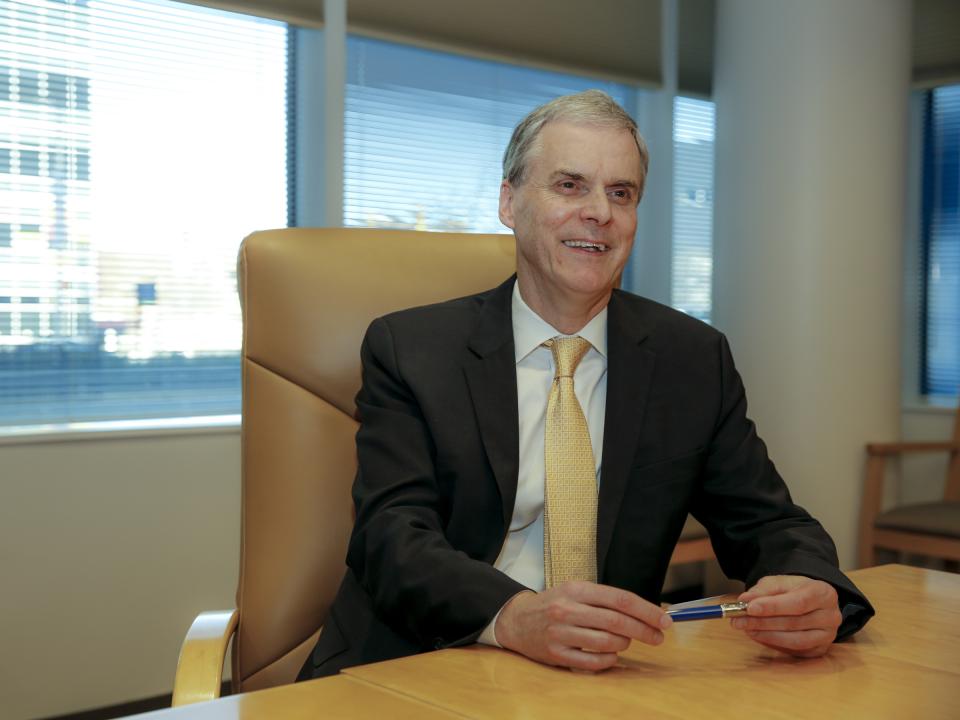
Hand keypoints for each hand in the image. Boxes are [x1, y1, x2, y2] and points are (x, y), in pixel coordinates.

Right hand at [494, 581, 671, 670]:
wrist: (516, 619)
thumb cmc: (553, 604)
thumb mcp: (575, 591)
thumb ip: (605, 600)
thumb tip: (644, 612)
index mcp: (576, 590)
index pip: (620, 599)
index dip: (646, 611)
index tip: (664, 620)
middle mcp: (568, 610)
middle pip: (617, 621)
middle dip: (644, 630)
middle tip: (658, 637)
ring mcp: (561, 634)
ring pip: (608, 642)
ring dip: (624, 644)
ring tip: (625, 641)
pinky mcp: (557, 655)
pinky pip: (594, 662)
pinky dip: (610, 660)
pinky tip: (610, 654)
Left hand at [732, 575, 840, 656]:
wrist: (810, 601)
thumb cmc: (794, 590)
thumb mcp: (779, 582)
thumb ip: (763, 590)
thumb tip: (745, 600)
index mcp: (824, 593)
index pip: (798, 602)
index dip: (773, 607)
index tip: (750, 608)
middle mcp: (831, 616)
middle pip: (794, 622)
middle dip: (762, 622)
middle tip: (738, 620)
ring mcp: (827, 636)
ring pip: (795, 640)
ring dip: (766, 635)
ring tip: (746, 628)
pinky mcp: (820, 650)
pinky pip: (794, 650)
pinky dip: (773, 644)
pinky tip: (759, 635)